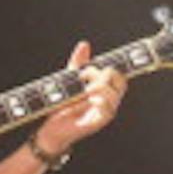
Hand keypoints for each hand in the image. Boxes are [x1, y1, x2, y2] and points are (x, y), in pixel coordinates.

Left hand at [32, 40, 126, 161]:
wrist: (52, 128)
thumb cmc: (62, 106)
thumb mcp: (69, 80)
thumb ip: (78, 63)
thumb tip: (85, 45)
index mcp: (105, 91)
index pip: (119, 76)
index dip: (112, 67)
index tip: (94, 66)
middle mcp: (108, 101)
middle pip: (121, 82)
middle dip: (105, 74)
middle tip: (84, 75)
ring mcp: (105, 112)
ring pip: (115, 94)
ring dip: (99, 86)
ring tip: (84, 88)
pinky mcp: (98, 123)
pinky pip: (108, 110)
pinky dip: (99, 101)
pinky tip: (88, 99)